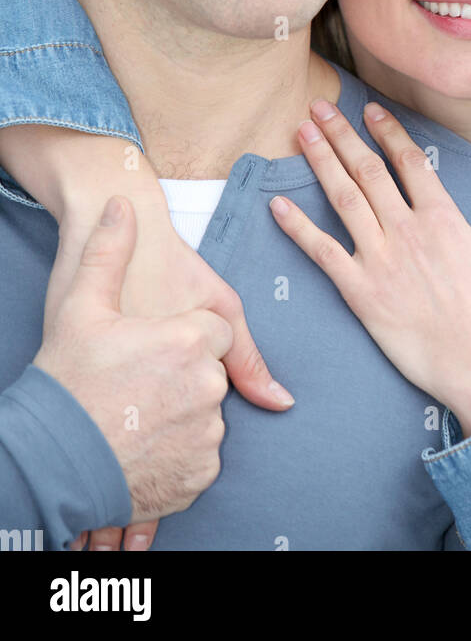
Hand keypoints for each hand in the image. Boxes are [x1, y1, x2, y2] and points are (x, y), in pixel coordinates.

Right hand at [34, 197, 232, 548]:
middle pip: (211, 371)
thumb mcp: (82, 308)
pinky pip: (201, 453)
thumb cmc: (66, 381)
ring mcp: (207, 435)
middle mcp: (208, 387)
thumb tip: (119, 202)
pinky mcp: (200, 475)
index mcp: (190, 342)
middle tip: (137, 384)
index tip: (151, 348)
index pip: (213, 331)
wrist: (50, 463)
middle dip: (183, 374)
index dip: (181, 336)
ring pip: (208, 413)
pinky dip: (180, 450)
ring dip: (183, 412)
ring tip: (135, 414)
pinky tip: (145, 442)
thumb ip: (110, 251)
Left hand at [269, 99, 470, 437]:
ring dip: (320, 161)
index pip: (409, 161)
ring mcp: (382, 262)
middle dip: (341, 134)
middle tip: (319, 106)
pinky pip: (322, 254)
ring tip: (302, 131)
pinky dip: (298, 227)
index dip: (387, 131)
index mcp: (446, 219)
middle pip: (367, 170)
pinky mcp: (362, 295)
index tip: (369, 110)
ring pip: (343, 199)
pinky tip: (278, 204)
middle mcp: (409, 232)